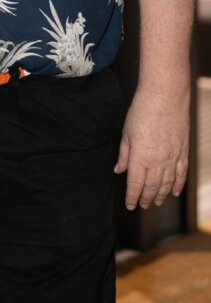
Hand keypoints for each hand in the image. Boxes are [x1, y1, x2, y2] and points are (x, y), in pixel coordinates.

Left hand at [114, 85, 188, 210]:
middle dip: (145, 198)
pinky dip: (178, 185)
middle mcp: (157, 161)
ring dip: (161, 195)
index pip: (135, 184)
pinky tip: (175, 192)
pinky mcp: (183, 152)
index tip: (130, 205)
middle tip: (142, 205)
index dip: (132, 197)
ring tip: (156, 202)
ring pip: (167, 184)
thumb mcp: (126, 132)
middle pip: (151, 187)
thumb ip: (124, 154)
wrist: (165, 96)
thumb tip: (119, 170)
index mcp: (139, 157)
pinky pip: (181, 174)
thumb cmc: (142, 110)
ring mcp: (172, 158)